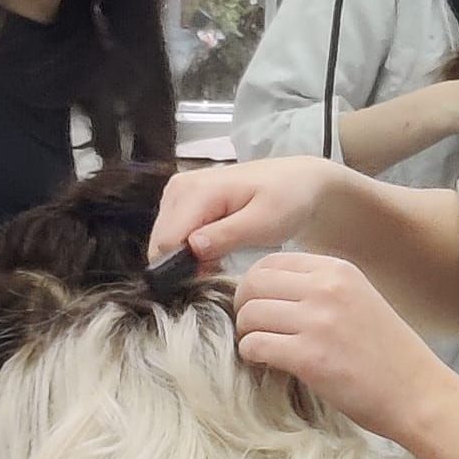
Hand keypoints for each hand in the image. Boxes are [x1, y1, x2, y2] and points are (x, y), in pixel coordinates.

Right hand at [148, 157, 343, 263]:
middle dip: (185, 264)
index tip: (211, 277)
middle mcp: (178, 188)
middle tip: (221, 267)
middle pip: (161, 244)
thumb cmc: (287, 200)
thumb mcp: (263, 222)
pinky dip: (191, 249)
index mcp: (195, 190)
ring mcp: (178, 193)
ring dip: (188, 258)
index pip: (167, 242)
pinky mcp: (182, 201)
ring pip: (165, 243)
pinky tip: (218, 250)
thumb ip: (226, 235)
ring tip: (223, 257)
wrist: (298, 181)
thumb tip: (191, 248)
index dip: (183, 268)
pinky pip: (174, 235)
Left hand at [232, 251, 458, 441]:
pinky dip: (253, 356)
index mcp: (339, 270)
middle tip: (254, 330)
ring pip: (249, 314)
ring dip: (247, 334)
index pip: (271, 262)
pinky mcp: (309, 357)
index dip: (256, 285)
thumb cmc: (389, 354)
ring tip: (264, 349)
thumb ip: (319, 289)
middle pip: (254, 284)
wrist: (418, 393)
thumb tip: (267, 290)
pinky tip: (269, 364)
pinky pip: (255, 345)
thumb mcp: (359, 300)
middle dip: (244, 308)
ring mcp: (318, 322)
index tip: (261, 307)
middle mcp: (327, 288)